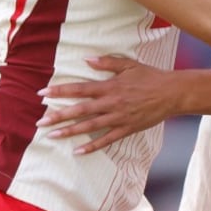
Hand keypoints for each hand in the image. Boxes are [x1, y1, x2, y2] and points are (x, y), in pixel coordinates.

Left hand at [36, 56, 176, 154]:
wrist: (171, 93)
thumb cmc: (150, 76)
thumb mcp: (128, 65)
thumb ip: (107, 62)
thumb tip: (86, 59)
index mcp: (109, 86)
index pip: (79, 89)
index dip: (60, 91)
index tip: (42, 93)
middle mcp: (111, 103)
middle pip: (79, 110)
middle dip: (58, 115)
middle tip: (39, 122)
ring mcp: (118, 118)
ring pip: (89, 127)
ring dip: (69, 131)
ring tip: (52, 136)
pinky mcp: (126, 129)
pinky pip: (106, 140)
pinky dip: (92, 146)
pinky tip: (78, 151)